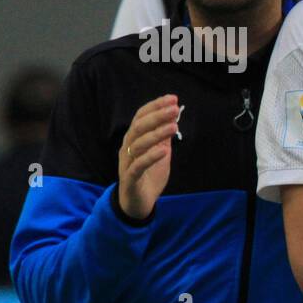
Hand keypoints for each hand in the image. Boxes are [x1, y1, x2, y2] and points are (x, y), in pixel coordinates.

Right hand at [118, 95, 177, 219]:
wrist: (138, 203)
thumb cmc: (148, 176)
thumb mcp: (160, 154)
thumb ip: (164, 137)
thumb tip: (174, 117)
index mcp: (133, 140)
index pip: (141, 117)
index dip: (155, 107)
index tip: (173, 98)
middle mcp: (127, 148)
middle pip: (138, 127)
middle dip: (157, 116)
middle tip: (175, 109)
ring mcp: (127, 163)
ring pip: (138, 144)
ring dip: (156, 134)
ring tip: (173, 127)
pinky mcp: (130, 179)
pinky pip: (137, 166)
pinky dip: (150, 157)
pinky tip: (164, 151)